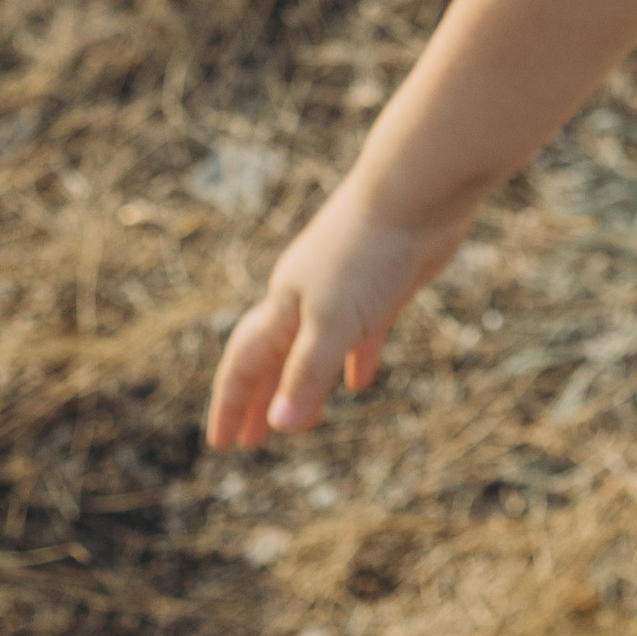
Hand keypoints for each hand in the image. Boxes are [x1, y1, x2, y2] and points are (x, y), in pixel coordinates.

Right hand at [204, 170, 464, 448]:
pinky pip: (361, 333)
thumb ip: (307, 373)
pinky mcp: (383, 288)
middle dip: (259, 401)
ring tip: (300, 421)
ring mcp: (345, 291)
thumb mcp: (333, 321)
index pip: (245, 363)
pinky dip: (356, 360)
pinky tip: (360, 382)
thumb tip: (278, 426)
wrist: (415, 191)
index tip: (221, 444)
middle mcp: (307, 298)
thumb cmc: (367, 253)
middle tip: (249, 444)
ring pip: (314, 348)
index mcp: (284, 305)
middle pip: (274, 359)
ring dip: (303, 384)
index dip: (231, 404)